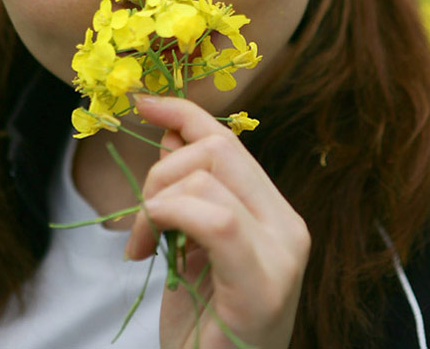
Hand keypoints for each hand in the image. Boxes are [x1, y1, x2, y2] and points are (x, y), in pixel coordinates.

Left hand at [125, 96, 310, 348]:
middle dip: (161, 171)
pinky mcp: (263, 284)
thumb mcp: (189, 244)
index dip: (184, 112)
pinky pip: (214, 220)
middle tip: (141, 218)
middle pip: (218, 149)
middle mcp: (287, 224)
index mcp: (274, 212)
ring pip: (207, 179)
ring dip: (155, 203)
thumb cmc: (204, 325)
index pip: (230, 141)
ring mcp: (282, 253)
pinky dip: (170, 217)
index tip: (142, 102)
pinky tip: (150, 246)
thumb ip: (187, 188)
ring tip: (142, 244)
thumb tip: (170, 131)